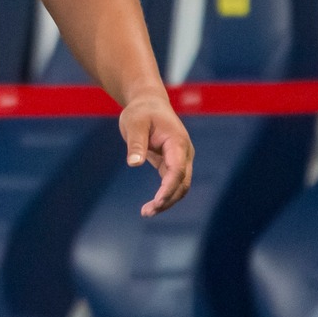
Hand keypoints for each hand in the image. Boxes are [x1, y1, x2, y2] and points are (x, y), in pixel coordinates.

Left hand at [120, 94, 193, 217]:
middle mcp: (183, 153)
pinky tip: (151, 205)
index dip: (169, 187)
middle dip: (168, 199)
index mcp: (177, 142)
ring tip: (146, 212)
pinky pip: (172, 183)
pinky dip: (164, 195)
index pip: (177, 169)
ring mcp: (180, 159)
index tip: (158, 201)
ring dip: (167, 201)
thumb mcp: (134, 123)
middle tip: (147, 212)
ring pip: (180, 186)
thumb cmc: (141, 112)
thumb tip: (134, 163)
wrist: (149, 103)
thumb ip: (136, 143)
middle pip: (182, 182)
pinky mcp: (172, 163)